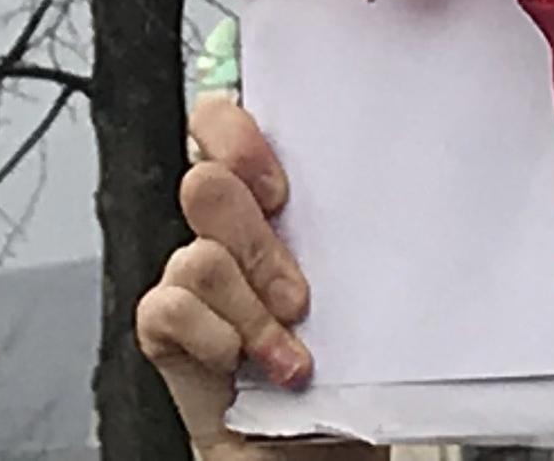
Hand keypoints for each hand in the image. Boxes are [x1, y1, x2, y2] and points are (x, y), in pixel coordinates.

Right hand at [135, 98, 355, 460]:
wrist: (310, 447)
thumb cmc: (340, 364)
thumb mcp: (354, 284)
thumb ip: (345, 232)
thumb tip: (388, 195)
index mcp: (267, 201)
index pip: (223, 124)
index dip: (237, 137)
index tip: (280, 186)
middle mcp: (221, 231)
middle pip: (206, 184)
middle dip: (258, 242)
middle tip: (297, 292)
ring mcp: (189, 277)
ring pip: (201, 257)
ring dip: (255, 311)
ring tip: (291, 352)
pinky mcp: (165, 326)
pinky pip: (173, 308)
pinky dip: (220, 340)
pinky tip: (249, 366)